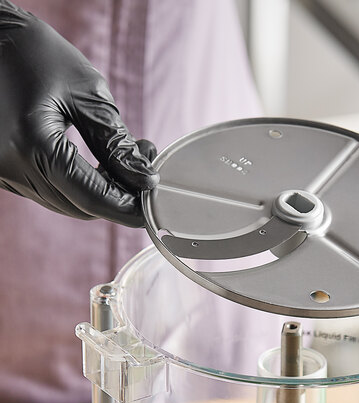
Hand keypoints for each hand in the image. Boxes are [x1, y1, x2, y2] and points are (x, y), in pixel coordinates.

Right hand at [0, 2, 158, 225]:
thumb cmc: (33, 52)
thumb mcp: (86, 93)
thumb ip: (116, 143)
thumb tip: (145, 179)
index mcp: (31, 147)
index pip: (92, 198)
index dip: (130, 206)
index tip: (156, 201)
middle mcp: (10, 167)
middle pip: (80, 206)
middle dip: (118, 197)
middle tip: (145, 170)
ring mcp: (2, 172)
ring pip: (65, 203)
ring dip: (100, 192)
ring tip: (125, 161)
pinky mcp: (2, 168)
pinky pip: (49, 190)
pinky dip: (77, 185)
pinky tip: (98, 164)